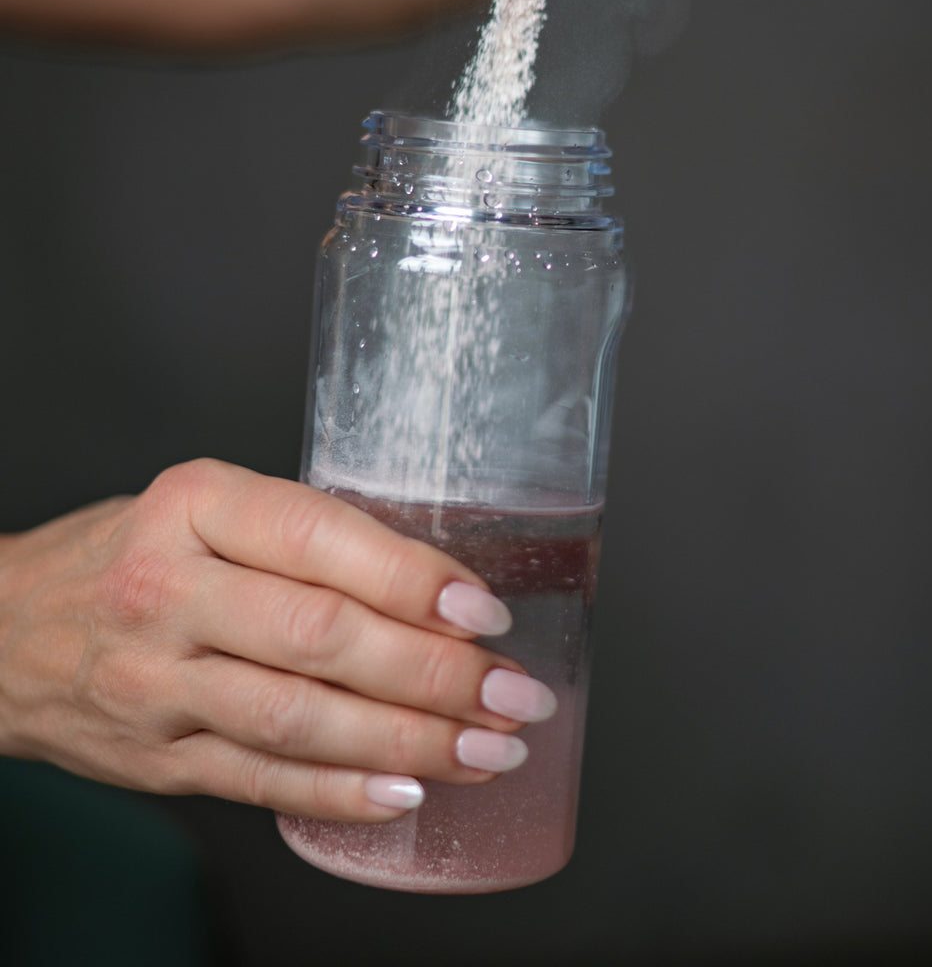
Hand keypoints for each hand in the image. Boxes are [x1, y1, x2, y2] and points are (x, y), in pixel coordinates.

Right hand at [0, 460, 554, 820]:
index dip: (410, 579)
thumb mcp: (204, 508)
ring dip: (408, 741)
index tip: (484, 609)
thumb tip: (436, 584)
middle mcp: (169, 591)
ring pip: (298, 719)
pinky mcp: (156, 760)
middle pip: (318, 637)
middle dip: (434, 672)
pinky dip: (343, 792)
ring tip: (487, 749)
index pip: (317, 539)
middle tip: (512, 694)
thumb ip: (300, 536)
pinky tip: (409, 794)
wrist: (8, 632)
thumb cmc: (131, 554)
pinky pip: (262, 782)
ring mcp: (156, 683)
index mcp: (193, 505)